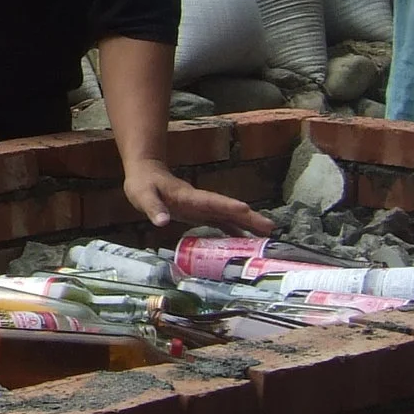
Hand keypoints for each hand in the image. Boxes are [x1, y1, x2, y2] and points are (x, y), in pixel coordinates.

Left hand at [123, 162, 273, 234]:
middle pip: (228, 210)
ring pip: (228, 216)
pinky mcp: (200, 213)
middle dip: (249, 218)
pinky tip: (244, 240)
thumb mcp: (143, 196)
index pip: (213, 202)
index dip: (229, 207)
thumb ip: (153, 208)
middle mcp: (201, 202)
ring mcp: (202, 207)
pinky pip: (220, 222)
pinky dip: (233, 230)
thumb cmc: (143, 185)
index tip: (247, 211)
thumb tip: (162, 221)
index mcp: (189, 197)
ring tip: (266, 236)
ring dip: (246, 225)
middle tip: (270, 228)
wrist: (146, 174)